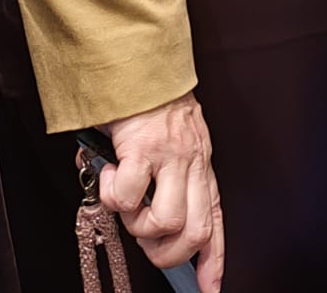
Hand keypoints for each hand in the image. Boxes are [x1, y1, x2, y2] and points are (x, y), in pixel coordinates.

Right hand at [100, 94, 223, 291]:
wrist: (137, 56)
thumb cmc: (147, 98)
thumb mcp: (165, 139)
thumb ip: (153, 173)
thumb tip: (124, 205)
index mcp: (200, 162)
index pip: (216, 219)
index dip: (213, 260)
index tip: (208, 289)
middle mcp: (192, 160)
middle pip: (195, 231)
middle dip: (166, 252)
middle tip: (142, 236)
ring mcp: (170, 154)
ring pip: (168, 220)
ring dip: (139, 225)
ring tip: (125, 201)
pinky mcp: (144, 147)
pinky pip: (132, 194)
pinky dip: (116, 197)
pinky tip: (110, 176)